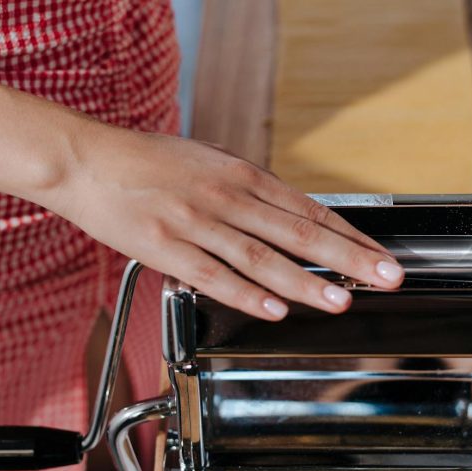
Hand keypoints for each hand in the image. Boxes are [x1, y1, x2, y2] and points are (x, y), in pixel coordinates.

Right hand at [49, 126, 403, 320]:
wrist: (86, 159)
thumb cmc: (148, 160)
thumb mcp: (208, 160)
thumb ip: (249, 187)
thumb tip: (288, 210)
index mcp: (241, 175)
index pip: (309, 210)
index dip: (350, 236)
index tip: (379, 255)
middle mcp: (226, 197)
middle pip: (298, 233)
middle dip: (349, 259)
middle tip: (386, 278)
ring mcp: (196, 223)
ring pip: (261, 257)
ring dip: (305, 282)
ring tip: (340, 301)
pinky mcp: (165, 247)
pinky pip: (212, 275)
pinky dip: (245, 294)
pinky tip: (274, 309)